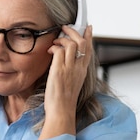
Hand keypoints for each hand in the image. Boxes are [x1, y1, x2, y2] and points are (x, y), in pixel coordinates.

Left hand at [41, 24, 92, 139]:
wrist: (62, 111)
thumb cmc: (63, 101)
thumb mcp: (72, 83)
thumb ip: (72, 72)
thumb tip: (65, 64)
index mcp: (82, 71)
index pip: (89, 49)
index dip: (89, 36)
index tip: (88, 27)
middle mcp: (78, 68)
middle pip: (82, 43)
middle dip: (74, 31)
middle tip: (66, 27)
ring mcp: (69, 69)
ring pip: (71, 44)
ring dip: (62, 39)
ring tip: (55, 41)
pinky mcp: (59, 71)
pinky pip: (59, 52)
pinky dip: (54, 48)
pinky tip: (49, 51)